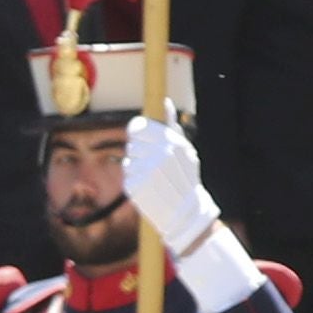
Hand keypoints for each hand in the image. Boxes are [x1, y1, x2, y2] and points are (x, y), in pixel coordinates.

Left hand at [116, 114, 215, 250]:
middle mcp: (159, 155)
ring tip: (153, 178)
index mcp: (171, 142)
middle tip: (154, 166)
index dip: (136, 134)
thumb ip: (172, 125)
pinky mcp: (136, 186)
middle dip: (139, 153)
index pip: (137, 127)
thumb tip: (165, 101)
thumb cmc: (186, 176)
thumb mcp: (184, 148)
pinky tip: (148, 188)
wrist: (185, 211)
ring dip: (136, 168)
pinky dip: (134, 181)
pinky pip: (127, 176)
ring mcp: (146, 171)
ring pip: (128, 160)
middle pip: (131, 144)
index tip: (140, 140)